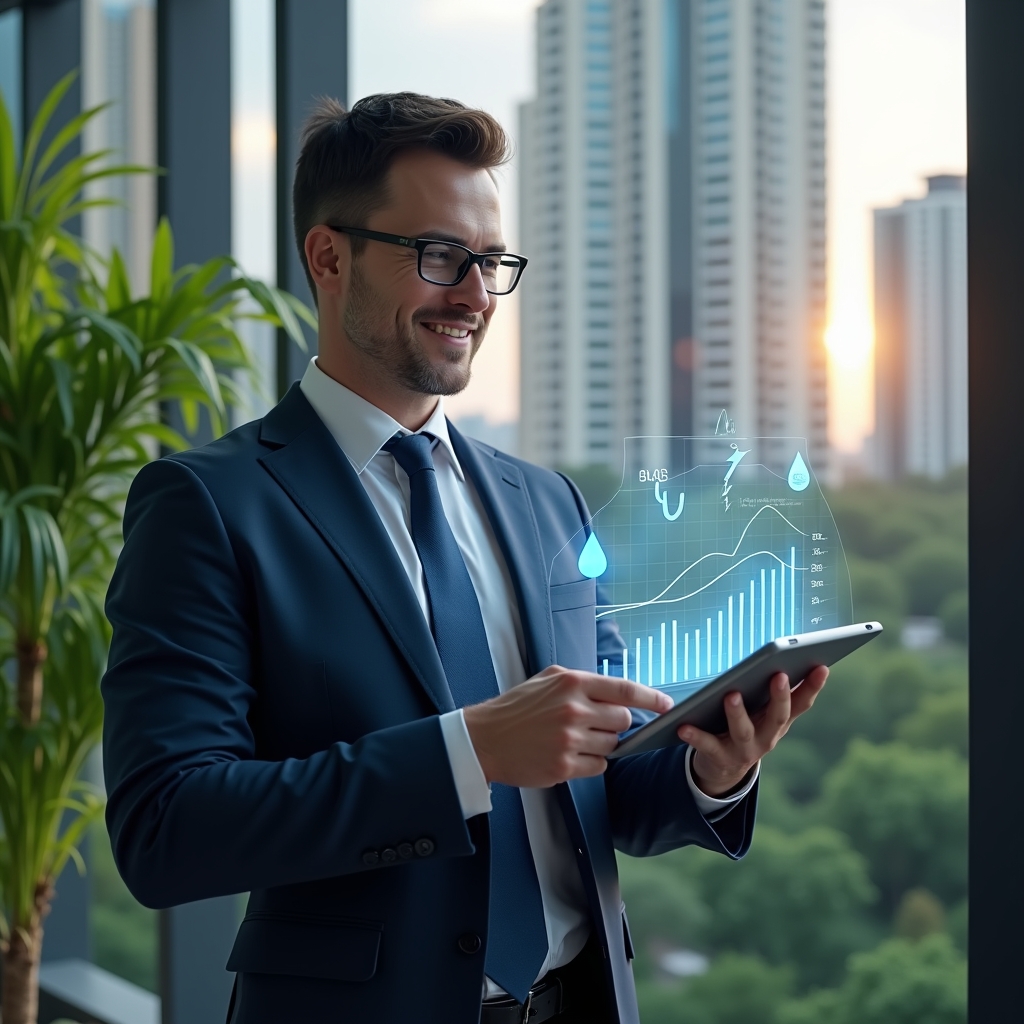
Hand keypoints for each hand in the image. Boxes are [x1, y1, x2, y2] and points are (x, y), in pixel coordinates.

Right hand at [463, 666, 672, 787]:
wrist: (484, 738)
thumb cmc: (517, 708)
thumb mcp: (547, 679)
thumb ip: (582, 682)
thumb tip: (618, 692)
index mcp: (571, 683)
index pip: (624, 689)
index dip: (650, 698)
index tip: (667, 705)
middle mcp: (573, 710)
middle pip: (623, 720)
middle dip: (615, 723)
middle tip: (593, 724)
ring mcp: (569, 740)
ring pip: (612, 745)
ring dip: (600, 744)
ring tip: (573, 739)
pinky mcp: (564, 767)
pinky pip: (599, 767)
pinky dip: (590, 763)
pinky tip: (568, 755)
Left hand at [679, 666, 828, 796]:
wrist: (724, 768)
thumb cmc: (746, 726)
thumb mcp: (762, 712)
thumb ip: (773, 692)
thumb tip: (787, 658)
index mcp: (779, 722)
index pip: (801, 703)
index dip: (813, 686)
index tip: (822, 666)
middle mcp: (767, 737)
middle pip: (777, 717)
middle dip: (780, 697)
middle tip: (778, 675)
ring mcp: (745, 750)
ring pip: (743, 731)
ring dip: (738, 713)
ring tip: (731, 695)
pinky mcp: (720, 757)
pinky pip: (707, 745)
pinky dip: (695, 736)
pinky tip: (683, 726)